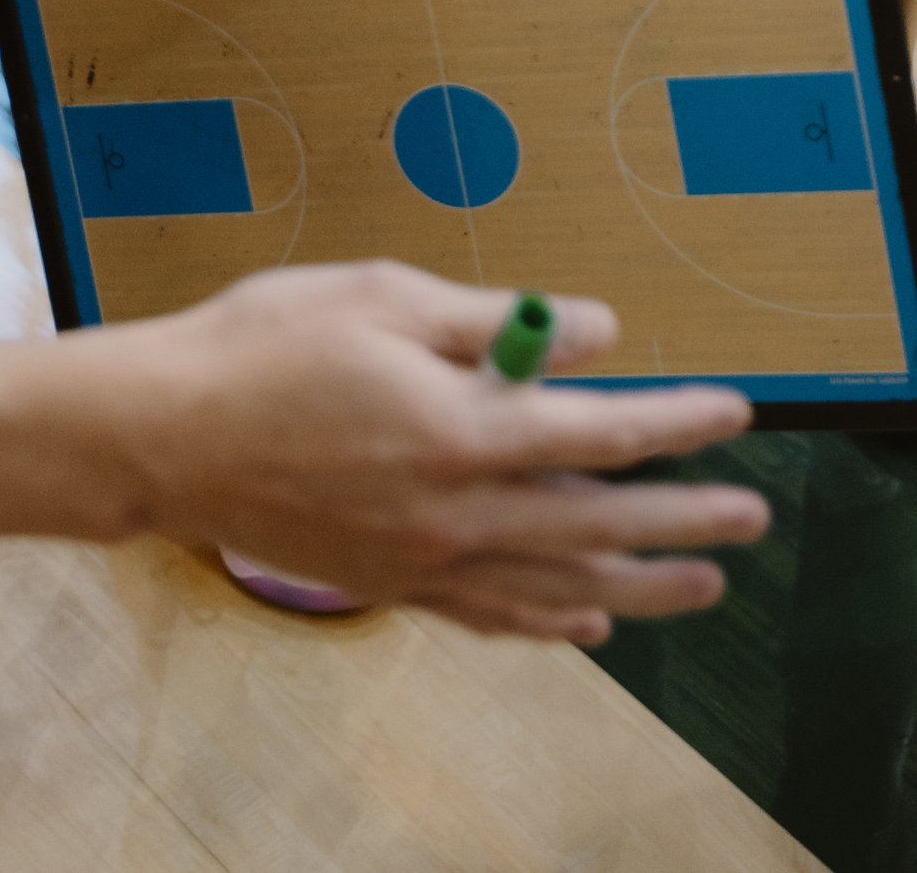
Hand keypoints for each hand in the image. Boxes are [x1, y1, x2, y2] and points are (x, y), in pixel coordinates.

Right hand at [103, 262, 767, 641]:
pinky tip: (587, 619)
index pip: (601, 431)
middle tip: (752, 520)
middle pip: (598, 522)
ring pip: (558, 584)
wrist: (164, 434)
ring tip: (703, 586)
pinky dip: (549, 620)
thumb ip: (495, 321)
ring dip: (640, 585)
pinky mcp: (388, 584)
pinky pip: (491, 614)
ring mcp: (422, 560)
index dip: (677, 423)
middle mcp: (455, 511)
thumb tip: (593, 332)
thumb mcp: (383, 295)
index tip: (734, 413)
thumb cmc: (266, 344)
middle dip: (685, 521)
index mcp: (462, 429)